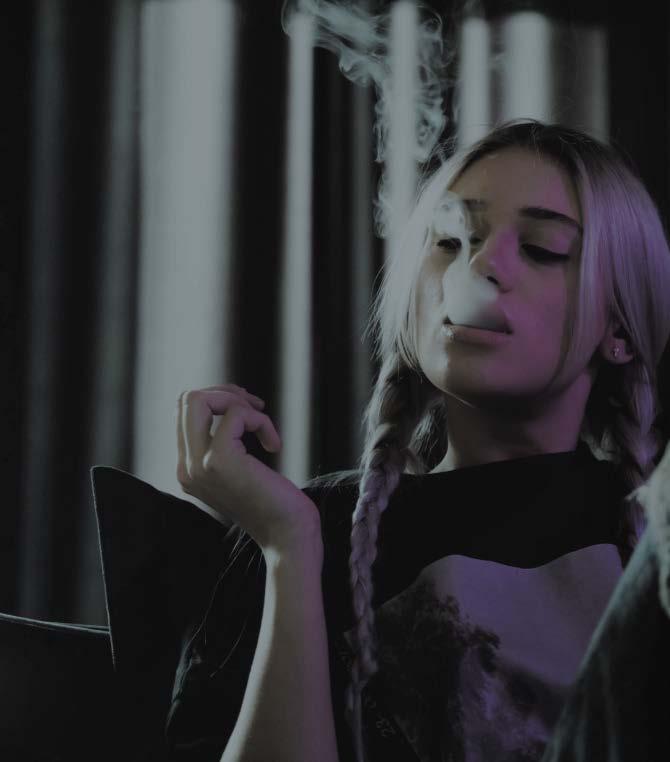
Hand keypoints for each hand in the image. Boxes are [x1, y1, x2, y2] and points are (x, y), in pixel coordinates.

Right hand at [176, 383, 320, 557]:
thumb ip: (225, 441)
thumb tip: (232, 398)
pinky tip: (274, 445)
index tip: (249, 412)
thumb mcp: (241, 469)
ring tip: (263, 424)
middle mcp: (185, 468)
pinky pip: (235, 414)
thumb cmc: (275, 502)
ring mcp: (198, 465)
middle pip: (185, 400)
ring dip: (238, 402)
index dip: (219, 400)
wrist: (289, 536)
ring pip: (197, 399)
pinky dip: (260, 420)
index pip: (184, 413)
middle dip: (226, 394)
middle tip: (256, 410)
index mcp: (188, 469)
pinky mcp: (219, 461)